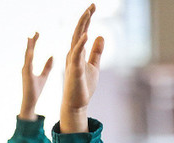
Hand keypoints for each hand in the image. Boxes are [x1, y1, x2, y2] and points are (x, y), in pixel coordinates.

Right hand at [19, 32, 52, 120]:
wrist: (30, 102)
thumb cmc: (36, 90)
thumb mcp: (44, 76)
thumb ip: (47, 67)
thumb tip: (53, 56)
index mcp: (29, 66)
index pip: (31, 51)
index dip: (34, 43)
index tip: (36, 34)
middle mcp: (26, 67)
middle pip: (28, 51)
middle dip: (31, 42)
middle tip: (35, 32)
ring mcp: (25, 72)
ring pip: (27, 57)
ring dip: (29, 48)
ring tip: (31, 38)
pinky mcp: (27, 77)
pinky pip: (28, 67)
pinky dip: (29, 59)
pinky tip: (31, 53)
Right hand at [60, 4, 103, 133]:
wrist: (77, 103)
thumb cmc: (83, 86)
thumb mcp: (94, 66)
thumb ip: (96, 52)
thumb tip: (101, 36)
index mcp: (76, 52)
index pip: (82, 31)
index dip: (87, 19)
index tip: (93, 7)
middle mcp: (72, 53)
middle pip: (78, 31)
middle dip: (85, 18)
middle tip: (93, 5)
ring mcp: (72, 61)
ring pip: (76, 39)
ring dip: (83, 26)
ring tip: (88, 13)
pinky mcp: (74, 70)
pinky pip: (77, 54)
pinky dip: (81, 44)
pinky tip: (87, 34)